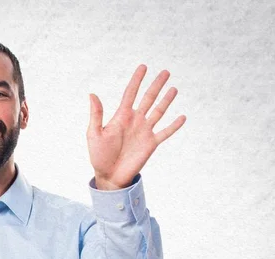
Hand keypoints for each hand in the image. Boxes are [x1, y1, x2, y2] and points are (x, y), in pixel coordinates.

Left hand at [88, 65, 185, 189]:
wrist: (109, 176)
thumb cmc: (99, 156)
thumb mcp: (94, 134)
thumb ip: (96, 115)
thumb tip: (92, 94)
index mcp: (121, 117)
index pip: (130, 93)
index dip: (137, 80)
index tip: (143, 67)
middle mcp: (135, 121)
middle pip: (148, 98)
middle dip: (156, 85)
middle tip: (165, 72)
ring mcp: (144, 131)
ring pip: (158, 111)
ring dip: (166, 100)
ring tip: (174, 89)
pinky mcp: (151, 144)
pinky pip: (165, 132)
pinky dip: (174, 126)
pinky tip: (182, 117)